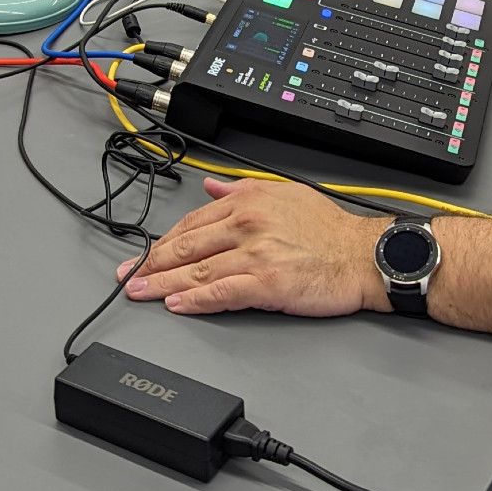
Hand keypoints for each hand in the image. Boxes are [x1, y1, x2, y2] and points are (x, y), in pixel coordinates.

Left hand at [116, 177, 387, 315]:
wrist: (364, 256)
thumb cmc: (330, 229)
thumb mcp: (284, 192)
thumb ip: (241, 189)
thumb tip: (212, 186)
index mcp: (247, 202)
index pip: (192, 222)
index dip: (163, 241)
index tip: (144, 252)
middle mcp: (246, 225)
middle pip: (186, 246)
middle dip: (150, 262)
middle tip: (127, 275)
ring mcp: (255, 255)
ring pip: (196, 271)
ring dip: (161, 284)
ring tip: (139, 292)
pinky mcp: (267, 283)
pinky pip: (221, 293)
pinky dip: (194, 301)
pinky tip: (175, 304)